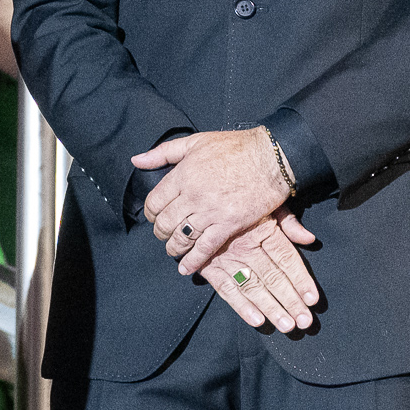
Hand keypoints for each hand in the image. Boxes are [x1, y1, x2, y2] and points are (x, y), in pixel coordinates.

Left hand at [133, 127, 289, 277]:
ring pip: (181, 237)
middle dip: (161, 232)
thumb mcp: (196, 142)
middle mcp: (193, 195)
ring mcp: (211, 211)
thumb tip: (137, 160)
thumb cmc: (236, 147)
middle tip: (164, 234)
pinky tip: (187, 267)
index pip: (155, 202)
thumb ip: (164, 152)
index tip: (155, 216)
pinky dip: (193, 260)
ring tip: (174, 250)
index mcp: (183, 175)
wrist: (272, 157)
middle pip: (165, 223)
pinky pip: (205, 248)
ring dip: (174, 247)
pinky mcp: (229, 224)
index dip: (151, 213)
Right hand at [199, 213, 323, 333]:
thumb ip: (289, 223)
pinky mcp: (210, 268)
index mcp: (263, 230)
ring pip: (252, 287)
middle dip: (290, 301)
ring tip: (287, 326)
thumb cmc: (240, 204)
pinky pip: (227, 290)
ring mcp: (227, 259)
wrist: (198, 202)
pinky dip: (241, 307)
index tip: (312, 299)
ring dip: (271, 308)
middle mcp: (246, 246)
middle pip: (272, 277)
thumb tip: (310, 239)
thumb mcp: (266, 204)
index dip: (301, 279)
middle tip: (304, 321)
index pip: (286, 258)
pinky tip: (257, 321)